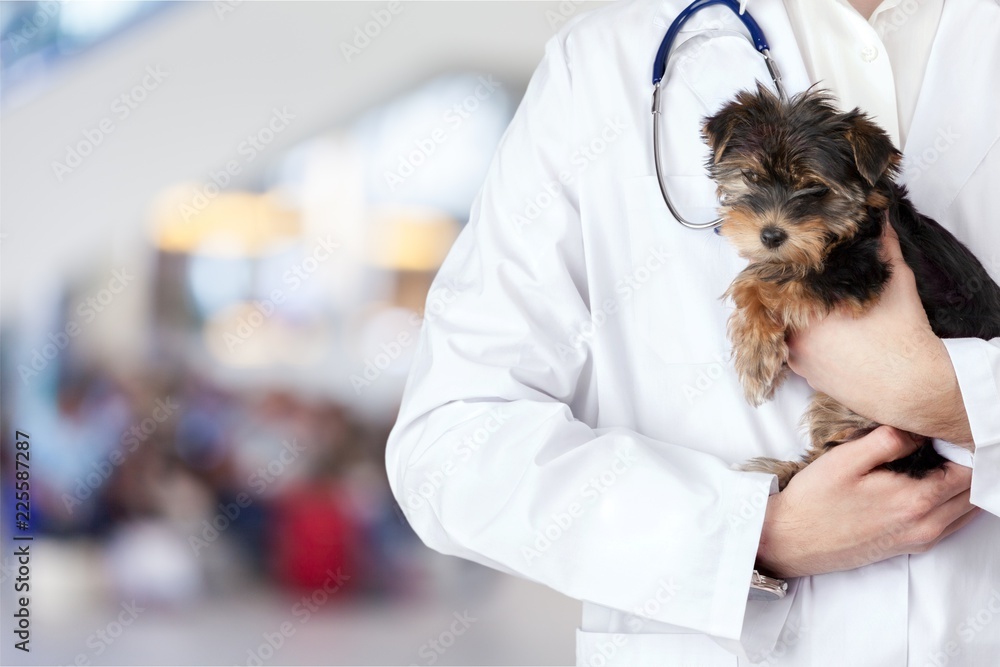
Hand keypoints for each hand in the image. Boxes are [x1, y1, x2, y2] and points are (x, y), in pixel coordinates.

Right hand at [756, 426, 978, 578]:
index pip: (968, 470)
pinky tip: (924, 485)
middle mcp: (926, 524)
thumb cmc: (815, 500)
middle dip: (965, 465)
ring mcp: (920, 538)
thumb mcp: (846, 459)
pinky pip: (950, 524)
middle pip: (972, 491)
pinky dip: (951, 503)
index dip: (960, 446)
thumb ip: (889, 440)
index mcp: (915, 499)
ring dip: (961, 485)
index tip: (941, 432)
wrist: (793, 539)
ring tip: (935, 462)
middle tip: (940, 444)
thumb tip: (919, 431)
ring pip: (966, 510)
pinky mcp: (910, 546)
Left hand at [786, 224, 972, 444]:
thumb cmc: (905, 336)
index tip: (791, 258)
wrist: (913, 388)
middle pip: (778, 306)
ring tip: (813, 306)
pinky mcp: (806, 377)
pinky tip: (821, 332)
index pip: (780, 281)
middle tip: (801, 280)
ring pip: (784, 329)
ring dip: (793, 318)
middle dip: (788, 293)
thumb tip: (879, 218)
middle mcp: (795, 336)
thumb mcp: (896, 282)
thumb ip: (883, 247)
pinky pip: (793, 351)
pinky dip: (802, 340)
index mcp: (809, 310)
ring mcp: (798, 359)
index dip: (785, 267)